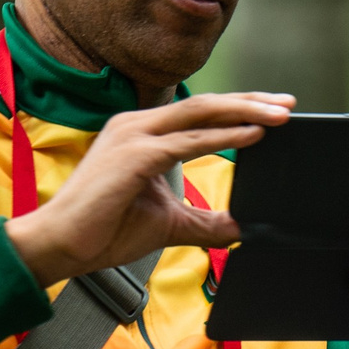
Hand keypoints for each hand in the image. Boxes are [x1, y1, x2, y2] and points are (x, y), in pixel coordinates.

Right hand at [7, 93, 293, 284]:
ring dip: (245, 113)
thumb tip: (239, 227)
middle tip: (289, 103)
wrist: (59, 246)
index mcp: (141, 134)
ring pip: (200, 113)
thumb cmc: (102, 230)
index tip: (274, 110)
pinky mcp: (133, 155)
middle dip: (250, 101)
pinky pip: (189, 141)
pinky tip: (252, 136)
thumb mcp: (167, 223)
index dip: (239, 109)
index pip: (199, 113)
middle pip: (205, 105)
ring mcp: (133, 135)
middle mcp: (136, 125)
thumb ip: (203, 222)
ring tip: (280, 115)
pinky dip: (224, 137)